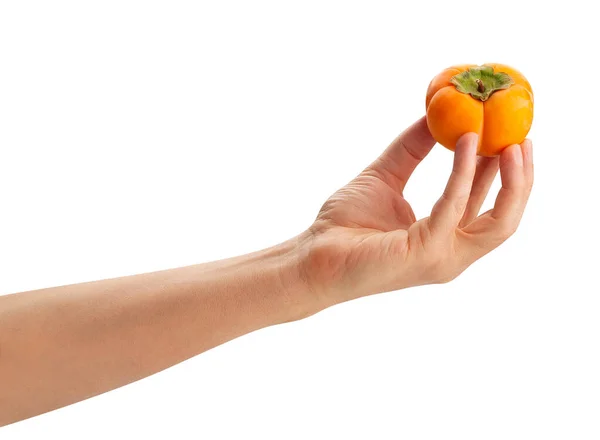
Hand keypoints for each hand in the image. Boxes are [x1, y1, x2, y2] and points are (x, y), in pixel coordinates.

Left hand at [298, 117, 532, 308]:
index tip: (511, 135)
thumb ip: (411, 150)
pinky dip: (463, 173)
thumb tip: (434, 117)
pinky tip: (465, 142)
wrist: (314, 256)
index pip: (486, 205)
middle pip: (505, 218)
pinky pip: (454, 207)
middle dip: (521, 179)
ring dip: (509, 179)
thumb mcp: (385, 176)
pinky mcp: (425, 253)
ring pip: (497, 222)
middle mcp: (450, 252)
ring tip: (511, 140)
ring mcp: (441, 257)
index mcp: (443, 237)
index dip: (504, 172)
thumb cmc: (345, 225)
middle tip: (522, 137)